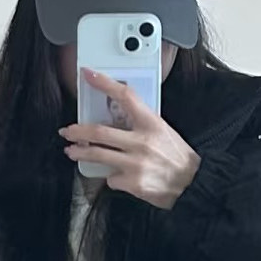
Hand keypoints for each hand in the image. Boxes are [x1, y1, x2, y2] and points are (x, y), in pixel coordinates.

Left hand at [63, 69, 200, 208]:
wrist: (193, 185)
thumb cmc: (178, 158)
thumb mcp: (164, 132)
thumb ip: (141, 125)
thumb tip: (116, 121)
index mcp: (152, 124)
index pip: (125, 96)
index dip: (105, 83)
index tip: (89, 75)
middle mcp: (142, 142)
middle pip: (100, 132)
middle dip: (78, 131)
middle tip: (67, 131)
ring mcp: (136, 163)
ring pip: (98, 156)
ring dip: (80, 153)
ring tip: (71, 151)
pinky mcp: (132, 183)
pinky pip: (111, 178)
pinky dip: (111, 177)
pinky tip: (118, 177)